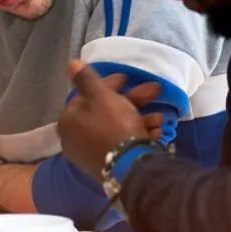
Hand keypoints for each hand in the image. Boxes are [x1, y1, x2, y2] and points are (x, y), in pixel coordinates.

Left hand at [57, 61, 159, 179]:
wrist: (130, 168)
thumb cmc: (113, 125)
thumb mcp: (100, 96)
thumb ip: (87, 79)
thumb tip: (71, 63)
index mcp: (69, 121)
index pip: (87, 95)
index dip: (109, 84)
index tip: (127, 78)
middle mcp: (76, 139)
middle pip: (105, 111)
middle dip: (132, 100)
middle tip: (154, 91)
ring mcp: (92, 154)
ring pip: (118, 127)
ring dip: (141, 117)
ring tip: (160, 118)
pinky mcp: (109, 165)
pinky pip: (123, 143)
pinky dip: (139, 134)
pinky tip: (157, 132)